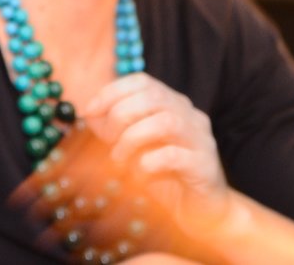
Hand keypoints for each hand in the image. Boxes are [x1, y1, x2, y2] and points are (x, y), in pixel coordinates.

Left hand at [84, 73, 229, 226]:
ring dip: (132, 138)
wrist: (200, 212)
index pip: (142, 81)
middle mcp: (190, 115)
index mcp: (172, 104)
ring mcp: (200, 139)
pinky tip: (139, 174)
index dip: (111, 91)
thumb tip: (90, 113)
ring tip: (119, 158)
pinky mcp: (205, 166)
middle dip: (120, 115)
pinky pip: (174, 156)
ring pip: (166, 122)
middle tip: (107, 140)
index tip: (88, 111)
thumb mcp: (131, 147)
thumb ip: (112, 128)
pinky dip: (148, 162)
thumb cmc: (162, 175)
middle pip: (153, 97)